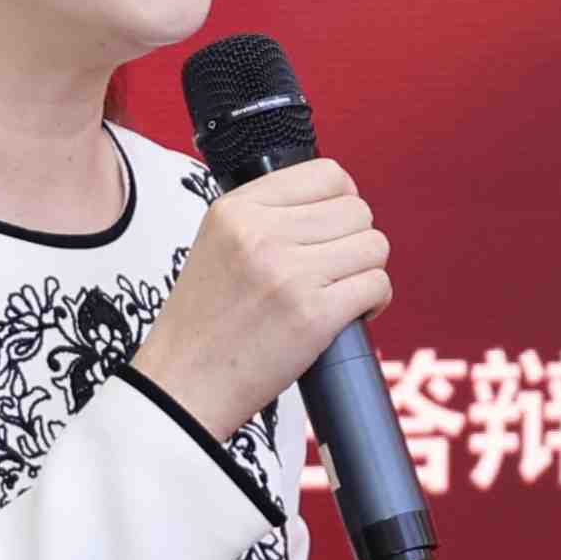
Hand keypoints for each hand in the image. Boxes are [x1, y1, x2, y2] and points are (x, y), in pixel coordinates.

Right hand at [130, 159, 390, 436]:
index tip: (335, 228)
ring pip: (373, 245)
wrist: (184, 385)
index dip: (342, 200)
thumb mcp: (217, 245)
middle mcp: (261, 234)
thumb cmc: (206, 322)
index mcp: (236, 209)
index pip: (326, 174)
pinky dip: (374, 301)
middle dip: (356, 241)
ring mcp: (289, 274)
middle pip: (357, 211)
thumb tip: (339, 199)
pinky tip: (349, 315)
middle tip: (335, 270)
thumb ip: (266, 216)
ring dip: (367, 270)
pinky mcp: (313, 315)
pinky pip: (377, 285)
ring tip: (341, 291)